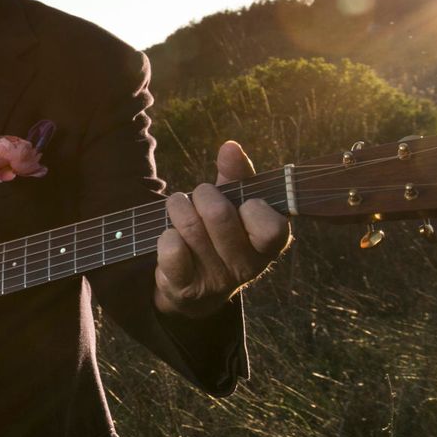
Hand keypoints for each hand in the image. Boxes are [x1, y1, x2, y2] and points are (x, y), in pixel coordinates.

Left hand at [154, 141, 289, 318]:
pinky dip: (165, 234)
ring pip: (190, 226)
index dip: (252, 207)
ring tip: (179, 208)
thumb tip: (230, 147)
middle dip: (202, 194)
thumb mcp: (234, 203)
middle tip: (200, 197)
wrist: (194, 286)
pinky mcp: (186, 289)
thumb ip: (237, 175)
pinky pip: (171, 248)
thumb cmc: (219, 233)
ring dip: (178, 207)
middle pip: (219, 214)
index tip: (243, 202)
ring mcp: (216, 280)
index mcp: (268, 247)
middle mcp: (246, 268)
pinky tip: (170, 236)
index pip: (272, 227)